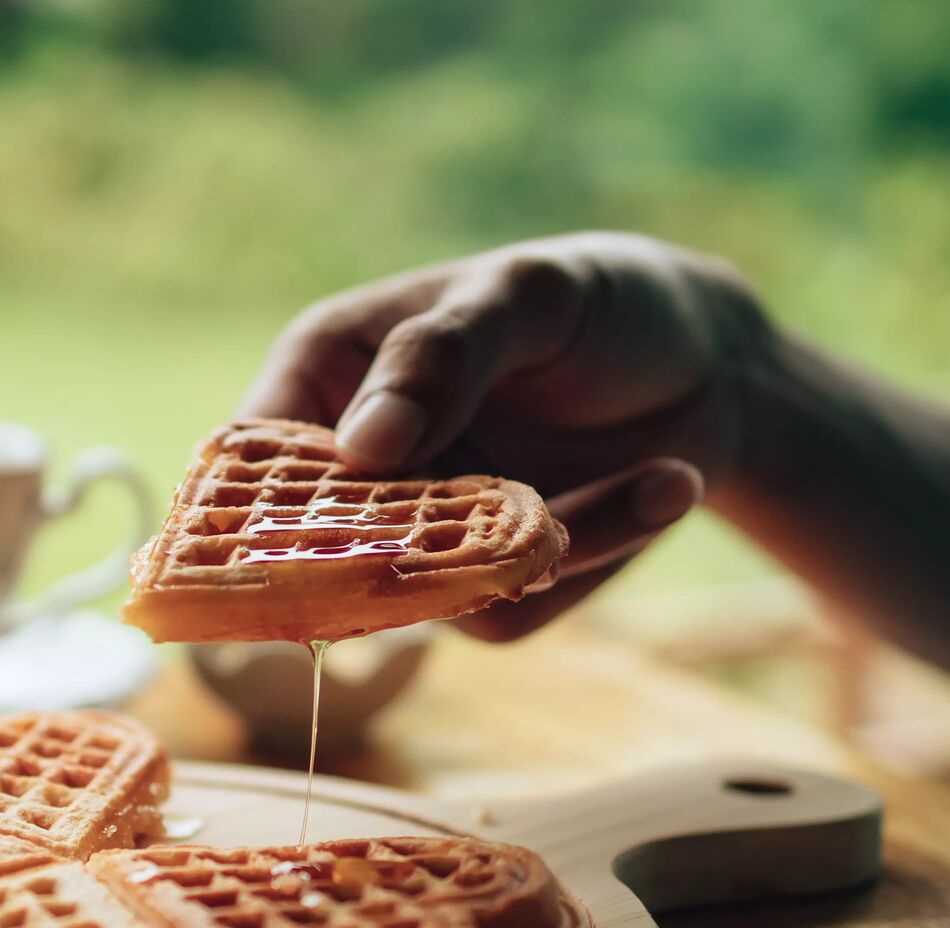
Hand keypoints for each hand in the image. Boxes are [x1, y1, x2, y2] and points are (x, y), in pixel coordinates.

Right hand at [233, 231, 769, 638]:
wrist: (703, 362)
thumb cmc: (594, 302)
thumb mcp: (525, 295)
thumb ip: (441, 355)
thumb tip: (360, 449)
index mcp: (324, 375)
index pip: (246, 462)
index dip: (259, 514)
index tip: (329, 536)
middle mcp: (353, 470)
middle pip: (330, 557)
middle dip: (442, 543)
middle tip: (544, 506)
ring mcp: (415, 538)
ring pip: (435, 595)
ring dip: (558, 540)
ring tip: (663, 470)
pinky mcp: (484, 587)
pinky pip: (513, 609)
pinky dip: (599, 551)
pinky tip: (665, 484)